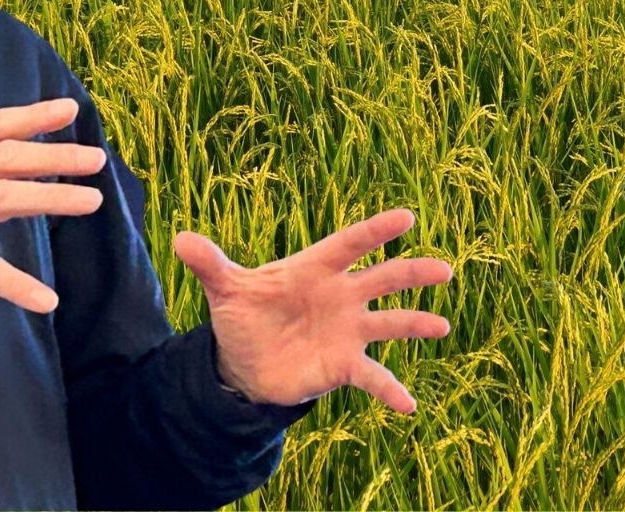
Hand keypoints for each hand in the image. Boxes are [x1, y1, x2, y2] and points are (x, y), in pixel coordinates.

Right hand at [0, 97, 108, 313]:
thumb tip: (28, 165)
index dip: (32, 116)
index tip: (69, 110)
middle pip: (7, 158)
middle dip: (56, 157)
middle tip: (96, 160)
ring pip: (4, 198)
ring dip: (52, 198)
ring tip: (91, 201)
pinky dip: (17, 285)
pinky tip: (46, 299)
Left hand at [172, 208, 452, 413]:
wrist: (246, 362)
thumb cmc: (246, 314)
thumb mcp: (226, 289)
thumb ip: (210, 264)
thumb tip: (180, 238)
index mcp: (316, 268)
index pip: (350, 244)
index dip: (376, 231)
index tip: (406, 217)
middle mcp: (341, 296)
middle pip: (383, 280)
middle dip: (413, 273)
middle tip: (444, 269)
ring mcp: (347, 330)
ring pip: (389, 323)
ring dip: (415, 324)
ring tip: (441, 325)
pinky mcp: (344, 364)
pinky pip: (373, 376)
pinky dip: (391, 390)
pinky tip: (410, 406)